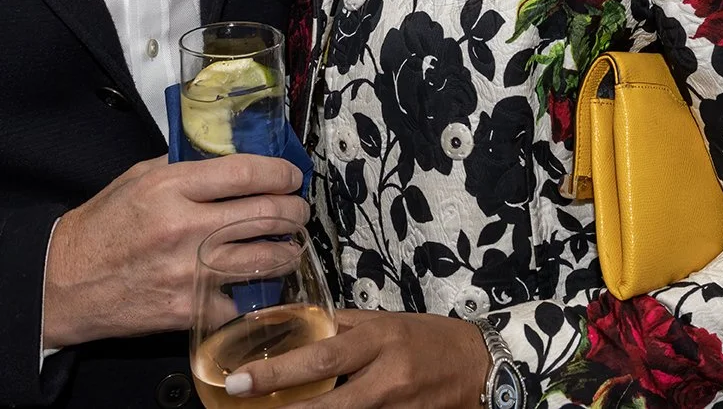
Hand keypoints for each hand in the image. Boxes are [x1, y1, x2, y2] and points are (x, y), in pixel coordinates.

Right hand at [41, 155, 307, 346]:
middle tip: (298, 210)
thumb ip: (183, 167)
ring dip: (287, 251)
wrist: (64, 284)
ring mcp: (189, 272)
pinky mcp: (188, 309)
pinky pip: (240, 302)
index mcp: (171, 188)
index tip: (291, 176)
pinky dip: (253, 294)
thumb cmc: (101, 228)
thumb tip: (228, 158)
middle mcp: (185, 227)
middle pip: (265, 215)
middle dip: (294, 211)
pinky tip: (257, 284)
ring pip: (264, 259)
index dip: (280, 172)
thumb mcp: (136, 179)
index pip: (245, 173)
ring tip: (290, 245)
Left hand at [225, 310, 490, 408]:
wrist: (483, 368)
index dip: (276, 372)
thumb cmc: (430, 339)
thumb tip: (298, 327)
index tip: (238, 379)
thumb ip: (344, 327)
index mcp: (379, 340)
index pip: (320, 357)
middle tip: (241, 402)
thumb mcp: (387, 322)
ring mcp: (397, 408)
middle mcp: (387, 378)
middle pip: (328, 404)